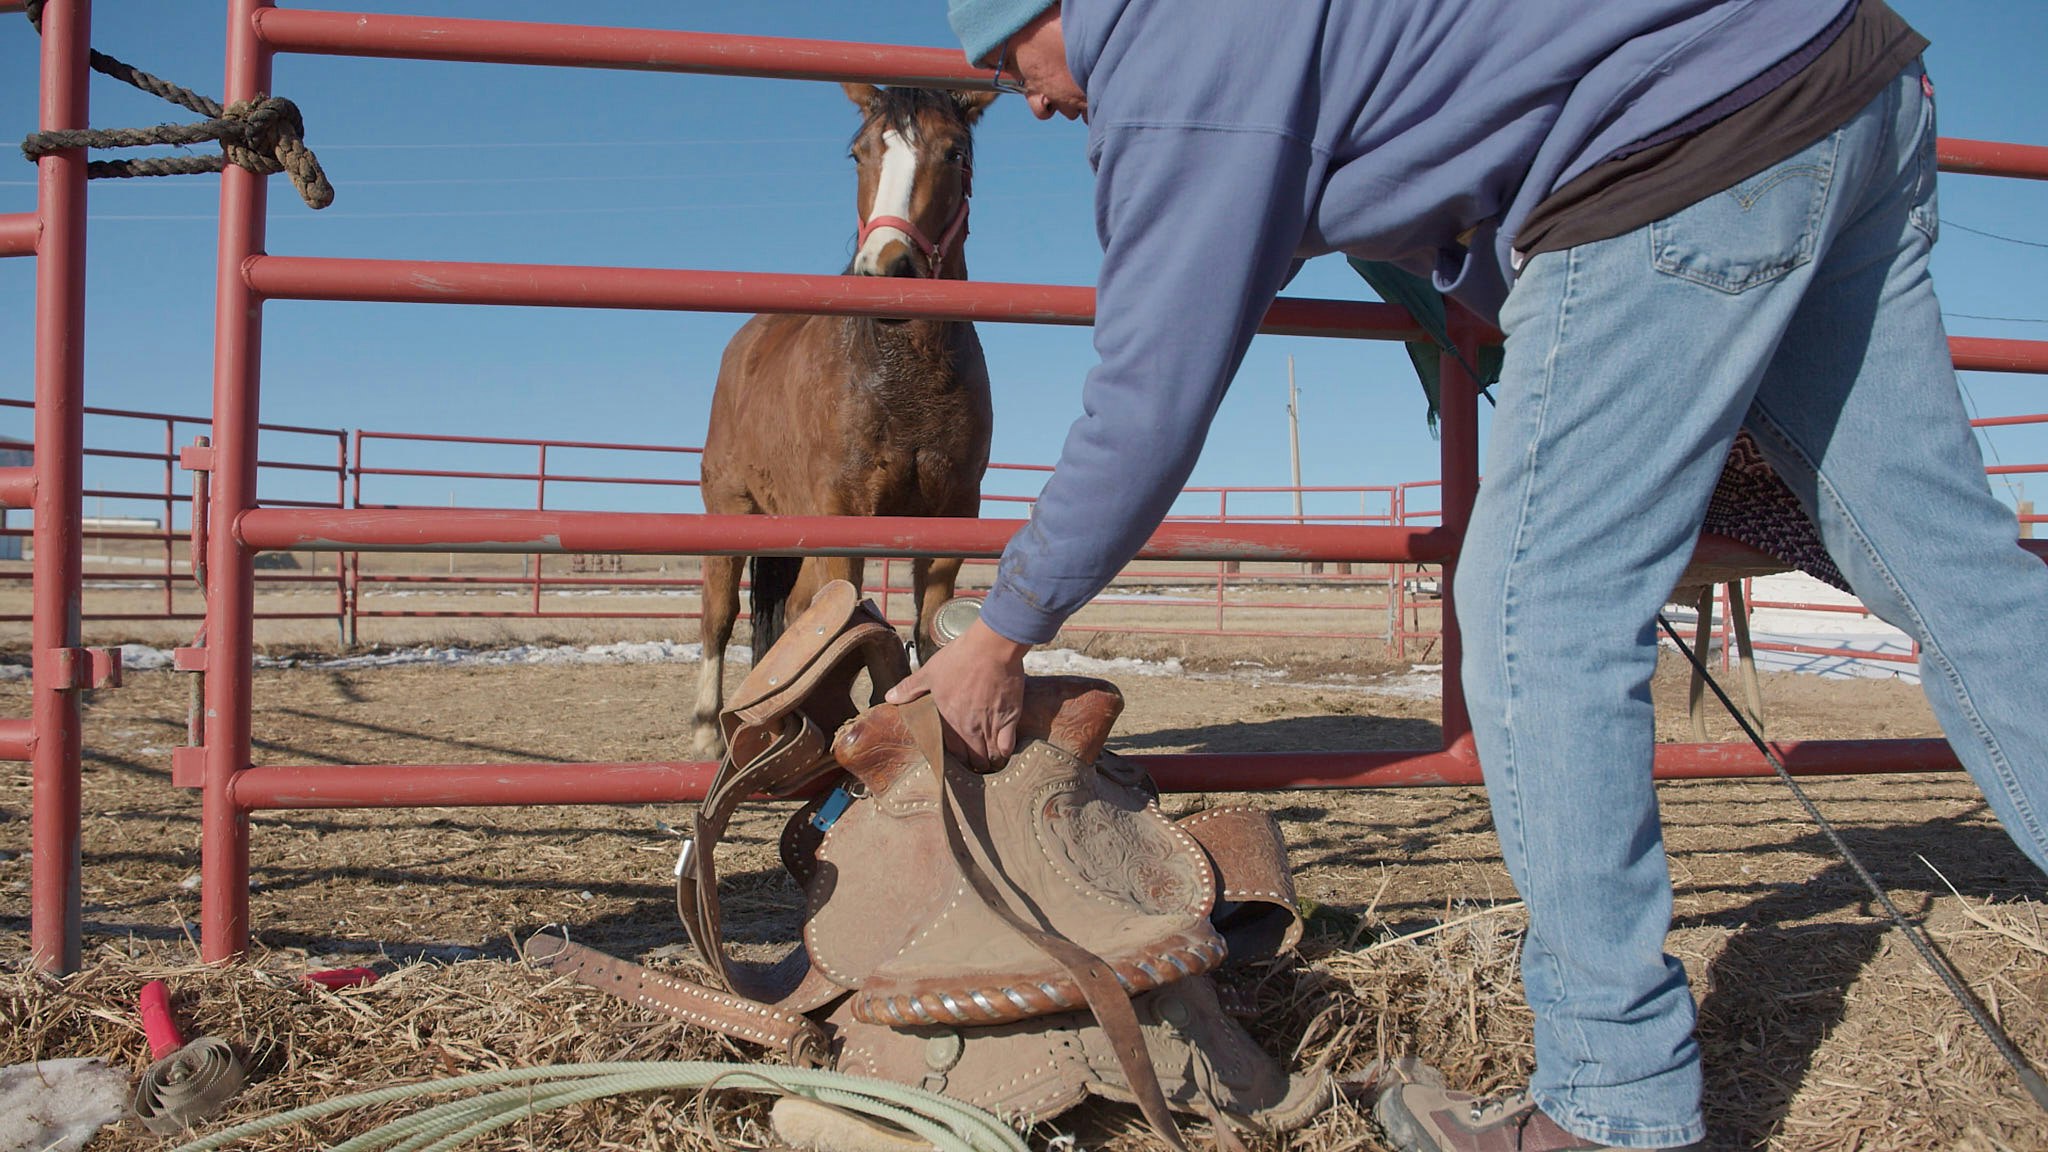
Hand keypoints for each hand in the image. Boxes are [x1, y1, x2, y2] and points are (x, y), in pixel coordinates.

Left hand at [884, 617, 1028, 769]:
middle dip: (972, 762)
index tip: (958, 755)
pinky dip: (1005, 750)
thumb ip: (909, 688)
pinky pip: (1007, 747)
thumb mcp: (929, 672)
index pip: (949, 751)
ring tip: (989, 757)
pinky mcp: (1009, 719)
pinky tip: (1003, 747)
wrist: (991, 647)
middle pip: (971, 759)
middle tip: (975, 759)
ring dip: (988, 759)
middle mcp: (968, 728)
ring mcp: (990, 725)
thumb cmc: (960, 657)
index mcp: (948, 719)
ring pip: (989, 757)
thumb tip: (889, 698)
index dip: (955, 757)